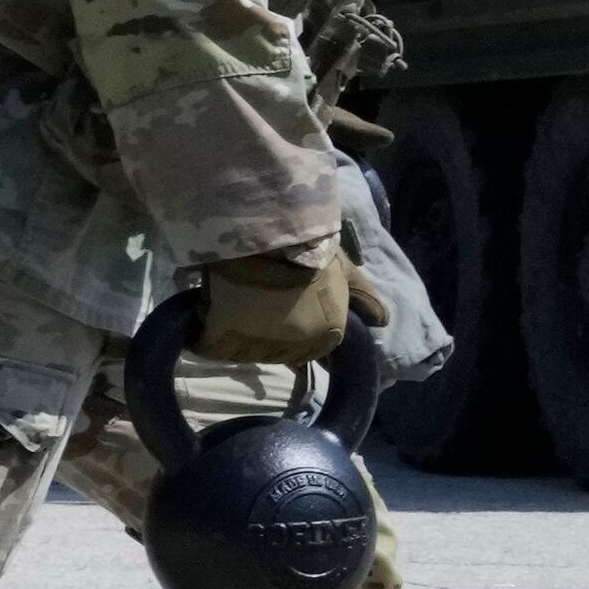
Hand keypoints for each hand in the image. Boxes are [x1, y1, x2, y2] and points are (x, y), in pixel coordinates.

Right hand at [192, 244, 385, 367]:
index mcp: (323, 335)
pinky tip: (206, 317)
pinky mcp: (221, 335)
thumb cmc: (310, 248)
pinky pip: (209, 346)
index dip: (290, 336)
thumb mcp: (345, 270)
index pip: (306, 353)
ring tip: (229, 310)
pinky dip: (204, 335)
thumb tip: (383, 322)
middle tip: (252, 310)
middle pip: (271, 355)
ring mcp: (254, 343)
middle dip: (261, 338)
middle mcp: (292, 347)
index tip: (278, 317)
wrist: (266, 233)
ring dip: (233, 338)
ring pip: (239, 353)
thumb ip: (364, 296)